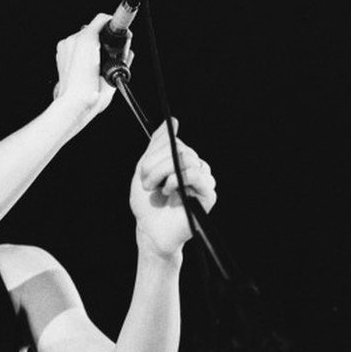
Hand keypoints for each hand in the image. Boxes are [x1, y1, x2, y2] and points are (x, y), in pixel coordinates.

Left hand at [52, 13, 133, 118]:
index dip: (112, 25)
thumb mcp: (113, 74)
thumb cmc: (90, 92)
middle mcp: (74, 40)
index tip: (118, 30)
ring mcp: (65, 46)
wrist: (74, 104)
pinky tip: (87, 65)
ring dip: (91, 45)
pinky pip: (73, 45)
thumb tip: (127, 50)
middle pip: (92, 29)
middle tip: (110, 50)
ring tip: (97, 61)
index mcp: (88, 40)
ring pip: (82, 37)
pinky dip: (81, 51)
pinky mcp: (60, 53)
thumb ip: (123, 56)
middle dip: (102, 38)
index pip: (101, 20)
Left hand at [130, 119, 217, 256]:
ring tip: (156, 189)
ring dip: (164, 172)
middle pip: (181, 150)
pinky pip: (197, 174)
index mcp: (182, 162)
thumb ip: (157, 144)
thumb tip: (172, 121)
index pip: (174, 143)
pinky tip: (170, 191)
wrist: (150, 231)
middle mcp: (196, 168)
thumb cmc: (147, 203)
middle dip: (157, 164)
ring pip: (188, 159)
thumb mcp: (145, 169)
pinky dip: (178, 179)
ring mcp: (203, 181)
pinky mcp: (208, 195)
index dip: (155, 153)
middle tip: (146, 182)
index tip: (142, 172)